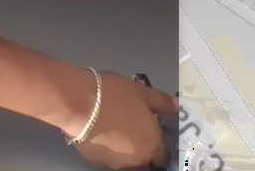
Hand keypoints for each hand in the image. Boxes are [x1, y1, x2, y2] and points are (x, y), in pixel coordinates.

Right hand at [66, 67, 180, 168]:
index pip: (164, 154)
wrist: (76, 103)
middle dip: (142, 144)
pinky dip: (106, 144)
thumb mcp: (141, 92)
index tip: (154, 130)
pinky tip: (99, 129)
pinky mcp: (94, 160)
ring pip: (125, 157)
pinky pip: (106, 153)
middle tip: (133, 125)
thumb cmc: (114, 95)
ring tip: (114, 125)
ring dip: (124, 145)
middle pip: (145, 157)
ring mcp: (115, 162)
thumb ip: (162, 102)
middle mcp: (137, 159)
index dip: (160, 142)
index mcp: (152, 145)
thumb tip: (178, 107)